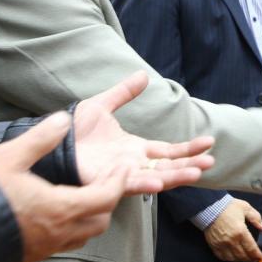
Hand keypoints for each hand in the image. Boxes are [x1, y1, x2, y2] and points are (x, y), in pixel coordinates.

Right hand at [0, 114, 130, 261]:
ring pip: (85, 234)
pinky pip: (66, 243)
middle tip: (107, 178)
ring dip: (92, 215)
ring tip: (86, 194)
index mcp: (62, 207)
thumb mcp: (10, 157)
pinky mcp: (35, 255)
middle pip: (101, 218)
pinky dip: (74, 228)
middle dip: (108, 198)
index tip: (123, 167)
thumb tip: (63, 119)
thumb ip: (40, 138)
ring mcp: (48, 247)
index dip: (119, 181)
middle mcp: (61, 231)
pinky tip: (60, 213)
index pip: (107, 196)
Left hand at [70, 71, 216, 193]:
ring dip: (175, 177)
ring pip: (155, 179)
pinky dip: (144, 184)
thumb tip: (144, 75)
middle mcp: (132, 164)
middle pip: (168, 168)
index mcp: (134, 148)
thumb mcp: (102, 106)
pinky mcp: (106, 182)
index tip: (208, 142)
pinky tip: (158, 182)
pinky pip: (128, 185)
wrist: (51, 141)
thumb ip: (123, 93)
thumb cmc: (73, 129)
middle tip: (210, 162)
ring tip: (196, 173)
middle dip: (189, 165)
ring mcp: (121, 175)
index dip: (188, 148)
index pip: (168, 151)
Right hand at [204, 198, 261, 261]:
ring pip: (233, 258)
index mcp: (241, 232)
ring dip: (240, 260)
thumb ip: (256, 218)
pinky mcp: (214, 245)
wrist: (209, 207)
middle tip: (254, 258)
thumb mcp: (245, 208)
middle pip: (243, 255)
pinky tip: (233, 257)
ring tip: (245, 258)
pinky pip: (222, 257)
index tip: (260, 256)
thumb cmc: (228, 206)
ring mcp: (222, 244)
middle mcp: (232, 240)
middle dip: (250, 258)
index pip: (251, 248)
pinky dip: (229, 259)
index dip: (257, 254)